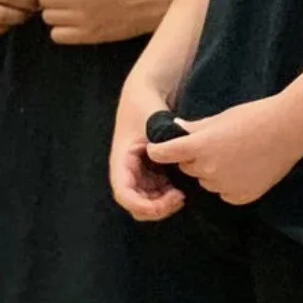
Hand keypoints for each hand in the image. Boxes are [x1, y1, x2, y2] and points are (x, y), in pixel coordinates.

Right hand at [110, 76, 183, 221]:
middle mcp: (126, 171)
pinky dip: (166, 195)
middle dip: (156, 208)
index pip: (124, 193)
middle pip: (135, 203)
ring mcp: (137, 173)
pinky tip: (182, 188)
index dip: (143, 204)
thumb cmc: (146, 107)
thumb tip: (174, 154)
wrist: (146, 94)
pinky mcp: (149, 171)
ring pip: (145, 201)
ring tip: (182, 195)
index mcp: (121, 161)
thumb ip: (163, 140)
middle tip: (180, 198)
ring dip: (162, 204)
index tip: (167, 202)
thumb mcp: (153, 121)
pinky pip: (155, 192)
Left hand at [145, 95, 302, 206]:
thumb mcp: (222, 117)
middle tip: (217, 145)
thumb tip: (175, 129)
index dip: (159, 151)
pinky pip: (225, 193)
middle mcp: (208, 169)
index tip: (159, 149)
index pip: (164, 154)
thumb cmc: (257, 116)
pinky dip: (230, 184)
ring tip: (237, 156)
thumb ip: (195, 128)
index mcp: (200, 146)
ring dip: (213, 173)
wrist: (291, 129)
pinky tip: (247, 168)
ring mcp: (224, 185)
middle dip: (194, 159)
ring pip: (207, 181)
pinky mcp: (240, 196)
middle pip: (188, 168)